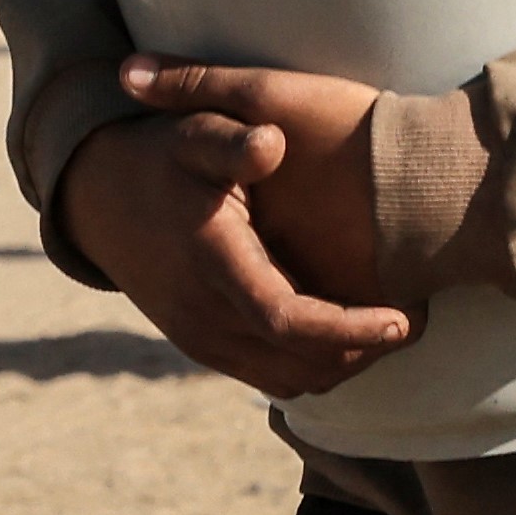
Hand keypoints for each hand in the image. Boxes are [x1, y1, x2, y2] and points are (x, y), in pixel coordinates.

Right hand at [61, 91, 412, 403]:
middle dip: (363, 352)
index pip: (287, 320)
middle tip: (416, 322)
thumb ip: (230, 140)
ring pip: (289, 380)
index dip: (350, 327)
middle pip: (299, 365)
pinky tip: (348, 333)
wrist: (98, 199)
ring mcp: (201, 338)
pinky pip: (270, 377)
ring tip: (391, 329)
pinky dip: (313, 366)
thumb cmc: (160, 158)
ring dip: (343, 365)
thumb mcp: (191, 134)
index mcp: (211, 261)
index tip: (402, 317)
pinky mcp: (203, 346)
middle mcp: (203, 314)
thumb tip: (271, 142)